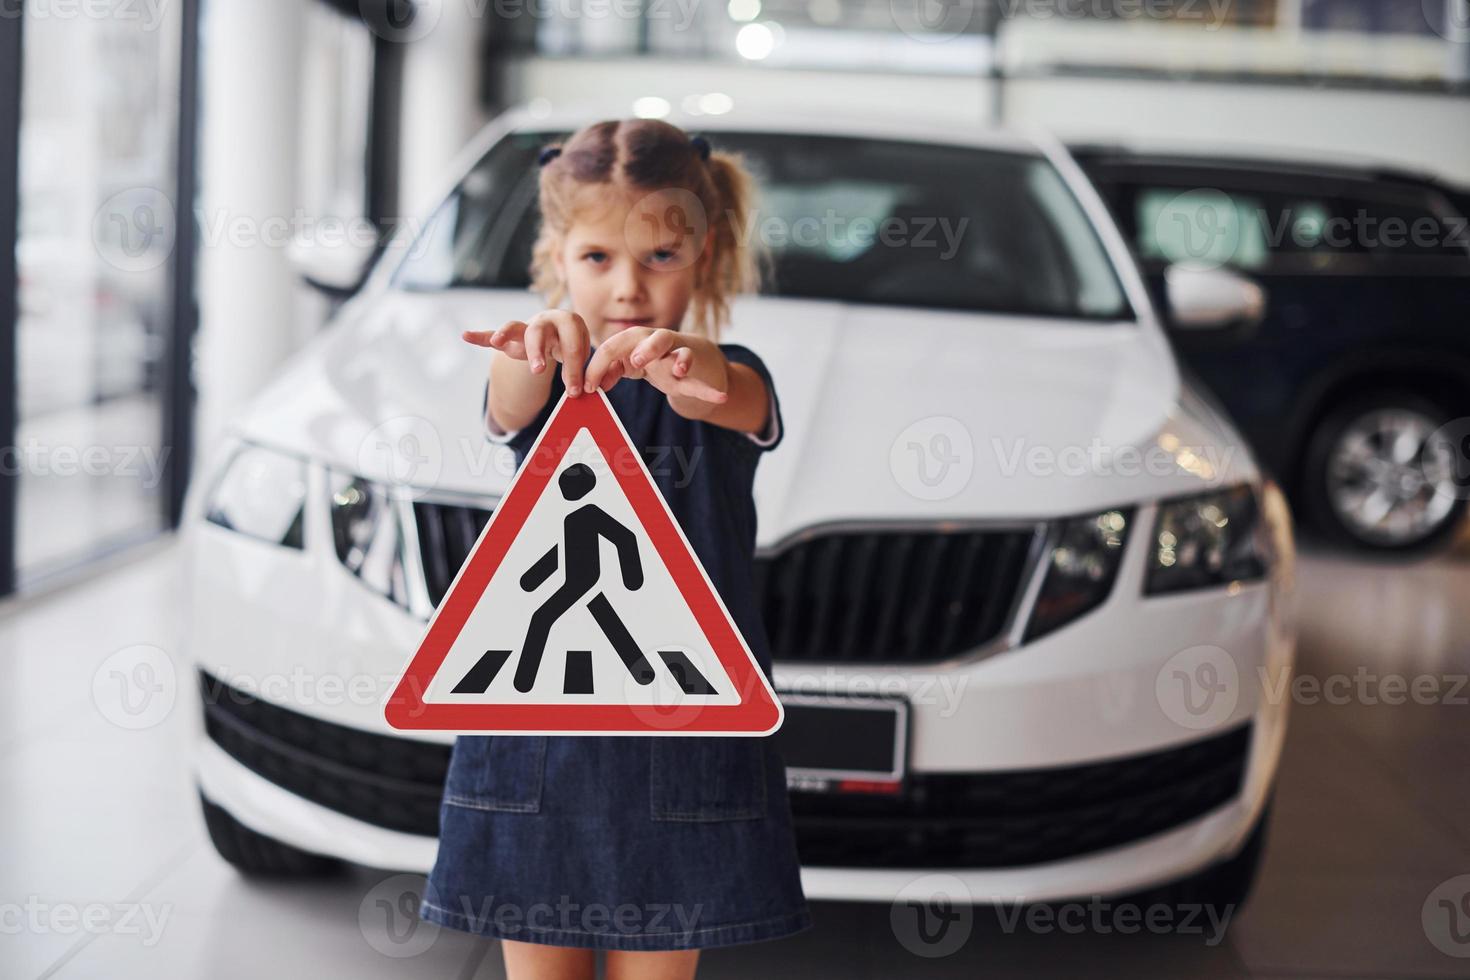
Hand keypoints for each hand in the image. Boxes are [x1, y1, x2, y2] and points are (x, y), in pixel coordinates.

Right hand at [462, 310, 591, 396]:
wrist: (561, 329)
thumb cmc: (573, 345)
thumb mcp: (581, 356)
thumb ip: (579, 371)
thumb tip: (579, 392)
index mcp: (569, 323)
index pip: (571, 345)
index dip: (573, 369)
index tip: (574, 390)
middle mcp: (545, 320)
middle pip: (539, 332)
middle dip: (538, 351)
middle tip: (538, 370)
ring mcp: (526, 327)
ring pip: (514, 328)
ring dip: (506, 335)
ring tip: (497, 342)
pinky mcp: (511, 337)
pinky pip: (492, 335)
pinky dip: (480, 336)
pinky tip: (466, 335)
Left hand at [582, 328, 728, 403]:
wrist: (692, 357)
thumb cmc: (656, 360)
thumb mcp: (632, 365)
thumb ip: (613, 371)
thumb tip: (597, 383)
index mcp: (634, 340)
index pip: (611, 347)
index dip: (598, 366)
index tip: (590, 387)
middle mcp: (654, 340)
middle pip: (643, 335)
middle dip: (640, 348)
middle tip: (635, 361)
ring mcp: (675, 351)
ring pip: (672, 346)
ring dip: (673, 357)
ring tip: (676, 369)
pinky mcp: (692, 368)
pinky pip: (698, 378)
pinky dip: (709, 390)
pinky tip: (719, 396)